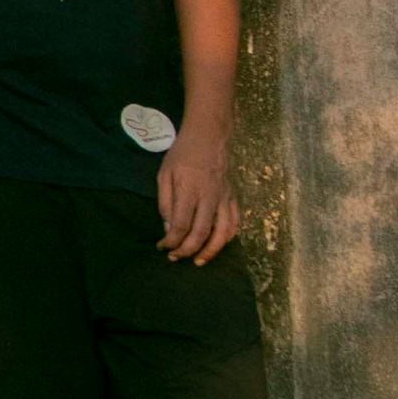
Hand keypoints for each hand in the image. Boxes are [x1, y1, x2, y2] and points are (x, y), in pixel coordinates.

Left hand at [155, 125, 239, 263]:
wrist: (208, 137)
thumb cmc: (182, 155)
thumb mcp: (164, 174)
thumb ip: (166, 202)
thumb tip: (169, 228)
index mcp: (189, 189)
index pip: (181, 224)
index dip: (171, 241)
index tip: (162, 247)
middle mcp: (209, 196)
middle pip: (201, 232)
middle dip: (187, 250)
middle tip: (175, 258)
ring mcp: (224, 198)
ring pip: (222, 232)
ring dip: (211, 251)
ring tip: (198, 261)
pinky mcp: (233, 198)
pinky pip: (235, 223)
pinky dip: (227, 238)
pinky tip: (218, 245)